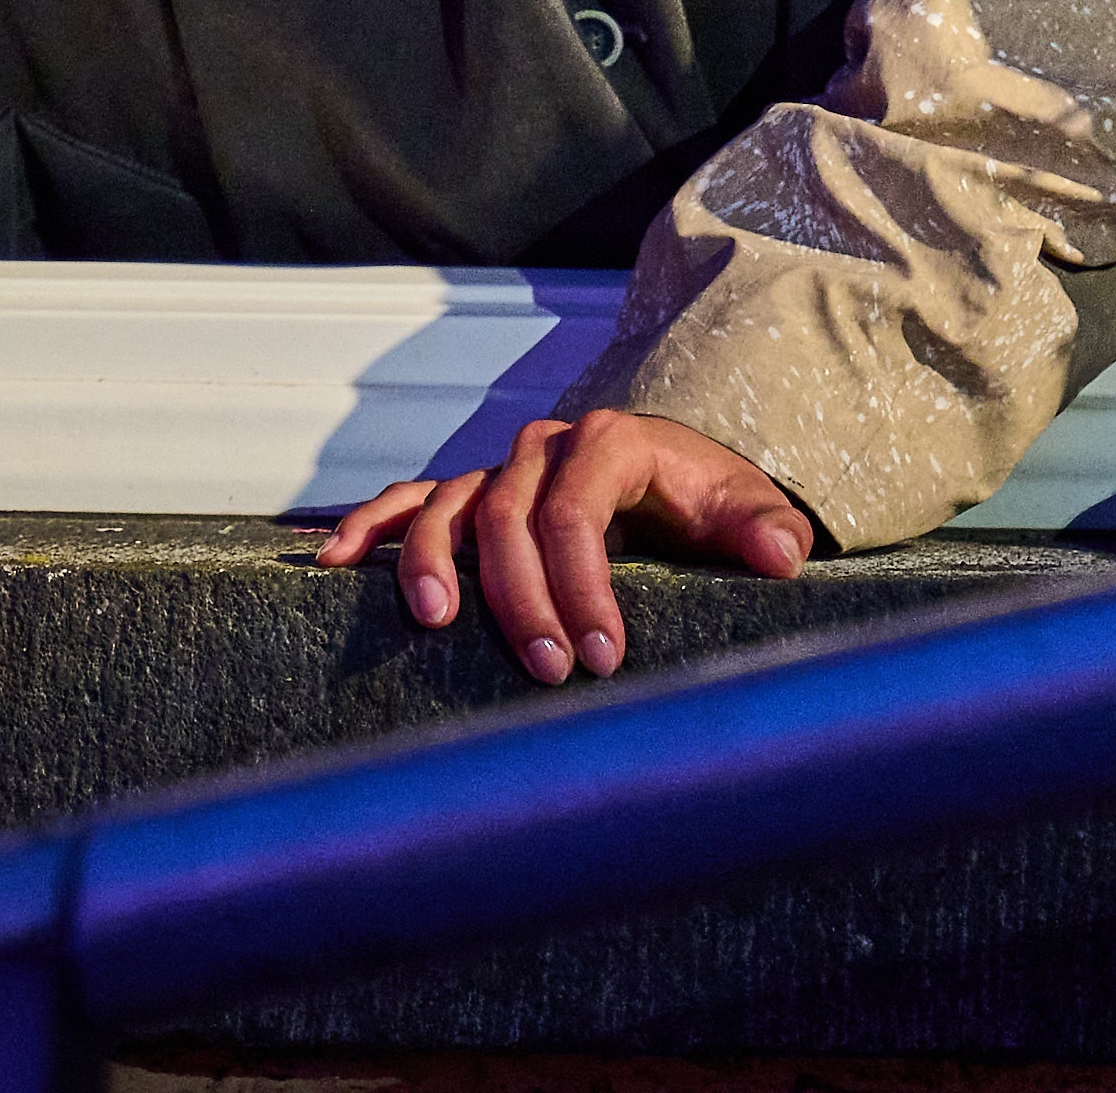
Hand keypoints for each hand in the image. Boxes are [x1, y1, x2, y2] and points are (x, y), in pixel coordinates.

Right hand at [311, 408, 814, 684]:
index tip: (601, 655)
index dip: (582, 584)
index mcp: (610, 442)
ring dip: (432, 562)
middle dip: (523, 600)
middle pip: (510, 518)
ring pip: (450, 506)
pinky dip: (370, 526)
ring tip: (434, 621)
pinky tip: (332, 562)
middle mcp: (545, 447)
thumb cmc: (708, 503)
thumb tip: (783, 556)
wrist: (675, 479)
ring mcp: (500, 469)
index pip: (577, 513)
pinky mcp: (471, 496)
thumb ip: (765, 528)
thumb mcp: (745, 509)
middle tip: (548, 673)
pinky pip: (409, 502)